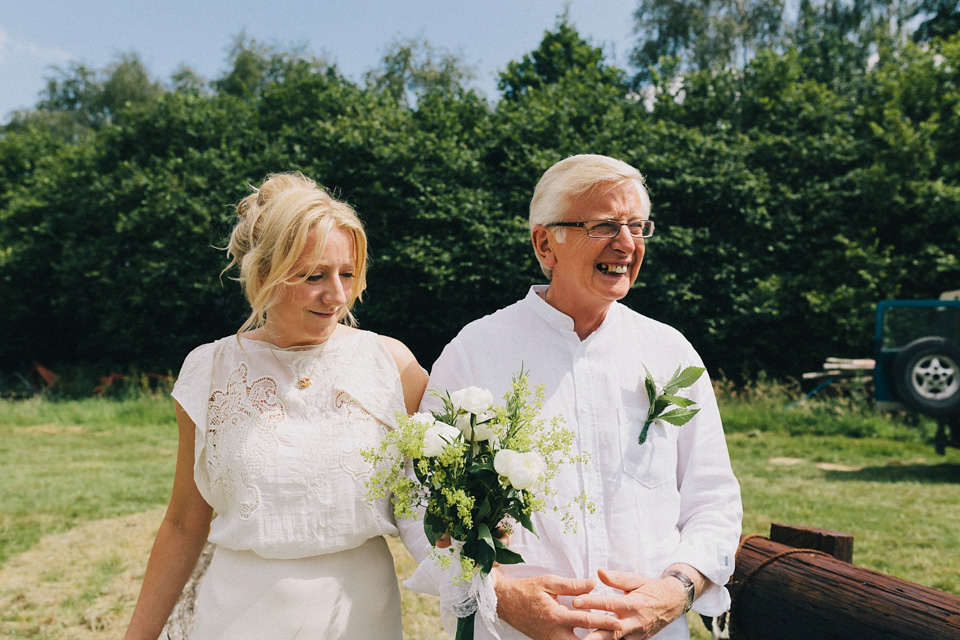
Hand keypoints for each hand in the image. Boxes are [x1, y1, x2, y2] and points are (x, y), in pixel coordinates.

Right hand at [494, 571, 620, 639]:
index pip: (586, 621)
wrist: (504, 602)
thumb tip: (594, 583)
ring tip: (606, 638)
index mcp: (556, 616)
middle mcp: (553, 633)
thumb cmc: (526, 590)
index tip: (619, 622)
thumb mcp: (549, 582)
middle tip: (618, 636)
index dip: (604, 622)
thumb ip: (572, 585)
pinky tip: (590, 639)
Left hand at [571, 568, 686, 639]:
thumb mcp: (637, 580)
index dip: (591, 603)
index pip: (609, 604)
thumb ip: (618, 578)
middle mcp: (635, 622)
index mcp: (634, 604)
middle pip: (610, 630)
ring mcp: (636, 634)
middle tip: (574, 627)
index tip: (574, 601)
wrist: (673, 603)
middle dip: (591, 632)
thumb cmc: (651, 588)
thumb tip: (599, 572)